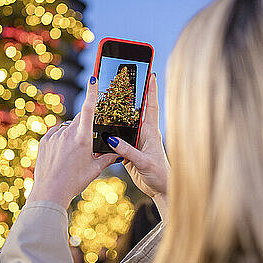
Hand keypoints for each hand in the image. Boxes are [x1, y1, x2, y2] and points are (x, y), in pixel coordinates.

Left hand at [28, 76, 118, 208]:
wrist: (50, 193)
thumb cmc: (74, 182)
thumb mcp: (94, 169)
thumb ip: (108, 157)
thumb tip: (120, 151)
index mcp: (82, 138)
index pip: (88, 109)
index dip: (92, 92)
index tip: (94, 77)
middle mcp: (67, 134)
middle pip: (79, 119)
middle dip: (86, 124)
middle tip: (89, 138)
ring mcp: (54, 137)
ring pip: (68, 127)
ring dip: (73, 133)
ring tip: (74, 153)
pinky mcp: (44, 141)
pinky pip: (56, 133)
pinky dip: (62, 138)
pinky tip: (63, 153)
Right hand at [106, 73, 169, 218]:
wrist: (160, 189)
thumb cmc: (159, 175)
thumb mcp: (143, 162)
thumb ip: (127, 151)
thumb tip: (111, 139)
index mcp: (151, 131)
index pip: (150, 106)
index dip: (150, 89)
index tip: (149, 73)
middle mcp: (143, 133)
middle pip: (136, 110)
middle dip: (132, 94)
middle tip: (125, 78)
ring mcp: (135, 141)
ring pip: (125, 122)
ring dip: (118, 111)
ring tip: (109, 97)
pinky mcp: (128, 150)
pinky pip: (118, 137)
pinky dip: (111, 131)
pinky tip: (102, 125)